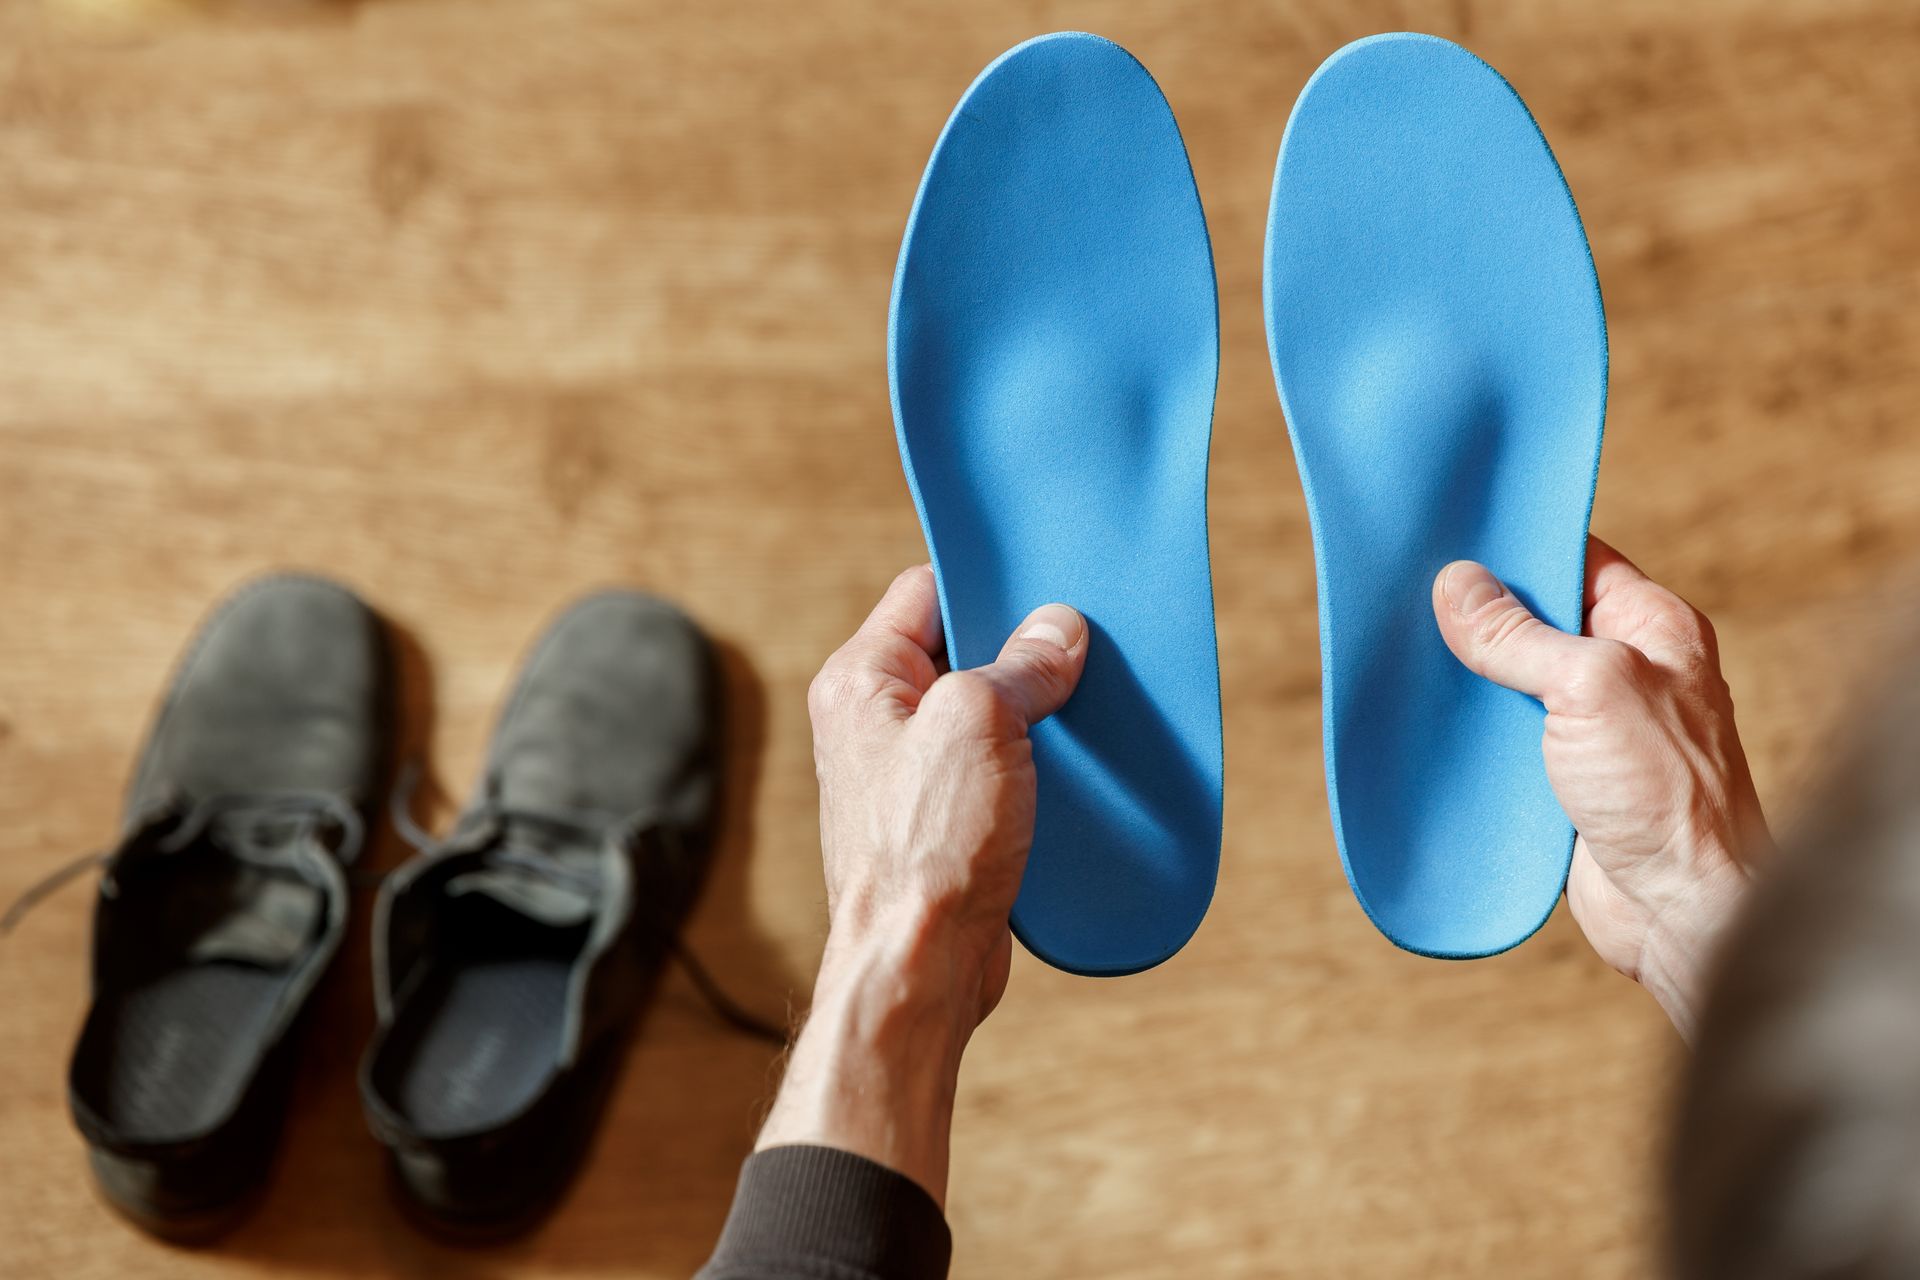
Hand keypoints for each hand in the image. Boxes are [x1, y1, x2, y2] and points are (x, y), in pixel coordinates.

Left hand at [756, 565, 1087, 1199]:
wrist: (919, 964)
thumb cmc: (927, 845)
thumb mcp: (981, 722)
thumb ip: (1020, 664)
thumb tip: (1059, 630)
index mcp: (862, 679)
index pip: (926, 590)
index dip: (989, 583)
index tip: (1048, 586)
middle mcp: (876, 722)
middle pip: (963, 651)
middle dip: (1024, 651)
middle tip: (1081, 650)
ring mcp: (910, 775)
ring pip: (987, 714)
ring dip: (1038, 714)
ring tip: (1087, 709)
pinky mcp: (943, 823)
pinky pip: (998, 770)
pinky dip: (1037, 767)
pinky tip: (1078, 769)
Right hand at [1431, 537, 1767, 1037]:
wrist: (1682, 912)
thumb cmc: (1668, 794)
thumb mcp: (1588, 687)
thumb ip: (1520, 636)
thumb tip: (1458, 584)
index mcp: (1655, 629)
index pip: (1579, 560)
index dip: (1518, 548)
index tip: (1452, 539)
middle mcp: (1628, 671)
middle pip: (1537, 620)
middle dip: (1478, 614)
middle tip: (1409, 597)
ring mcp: (1597, 728)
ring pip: (1515, 681)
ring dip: (1467, 677)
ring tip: (1402, 654)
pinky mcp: (1565, 780)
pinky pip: (1507, 738)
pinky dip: (1469, 732)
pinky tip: (1423, 721)